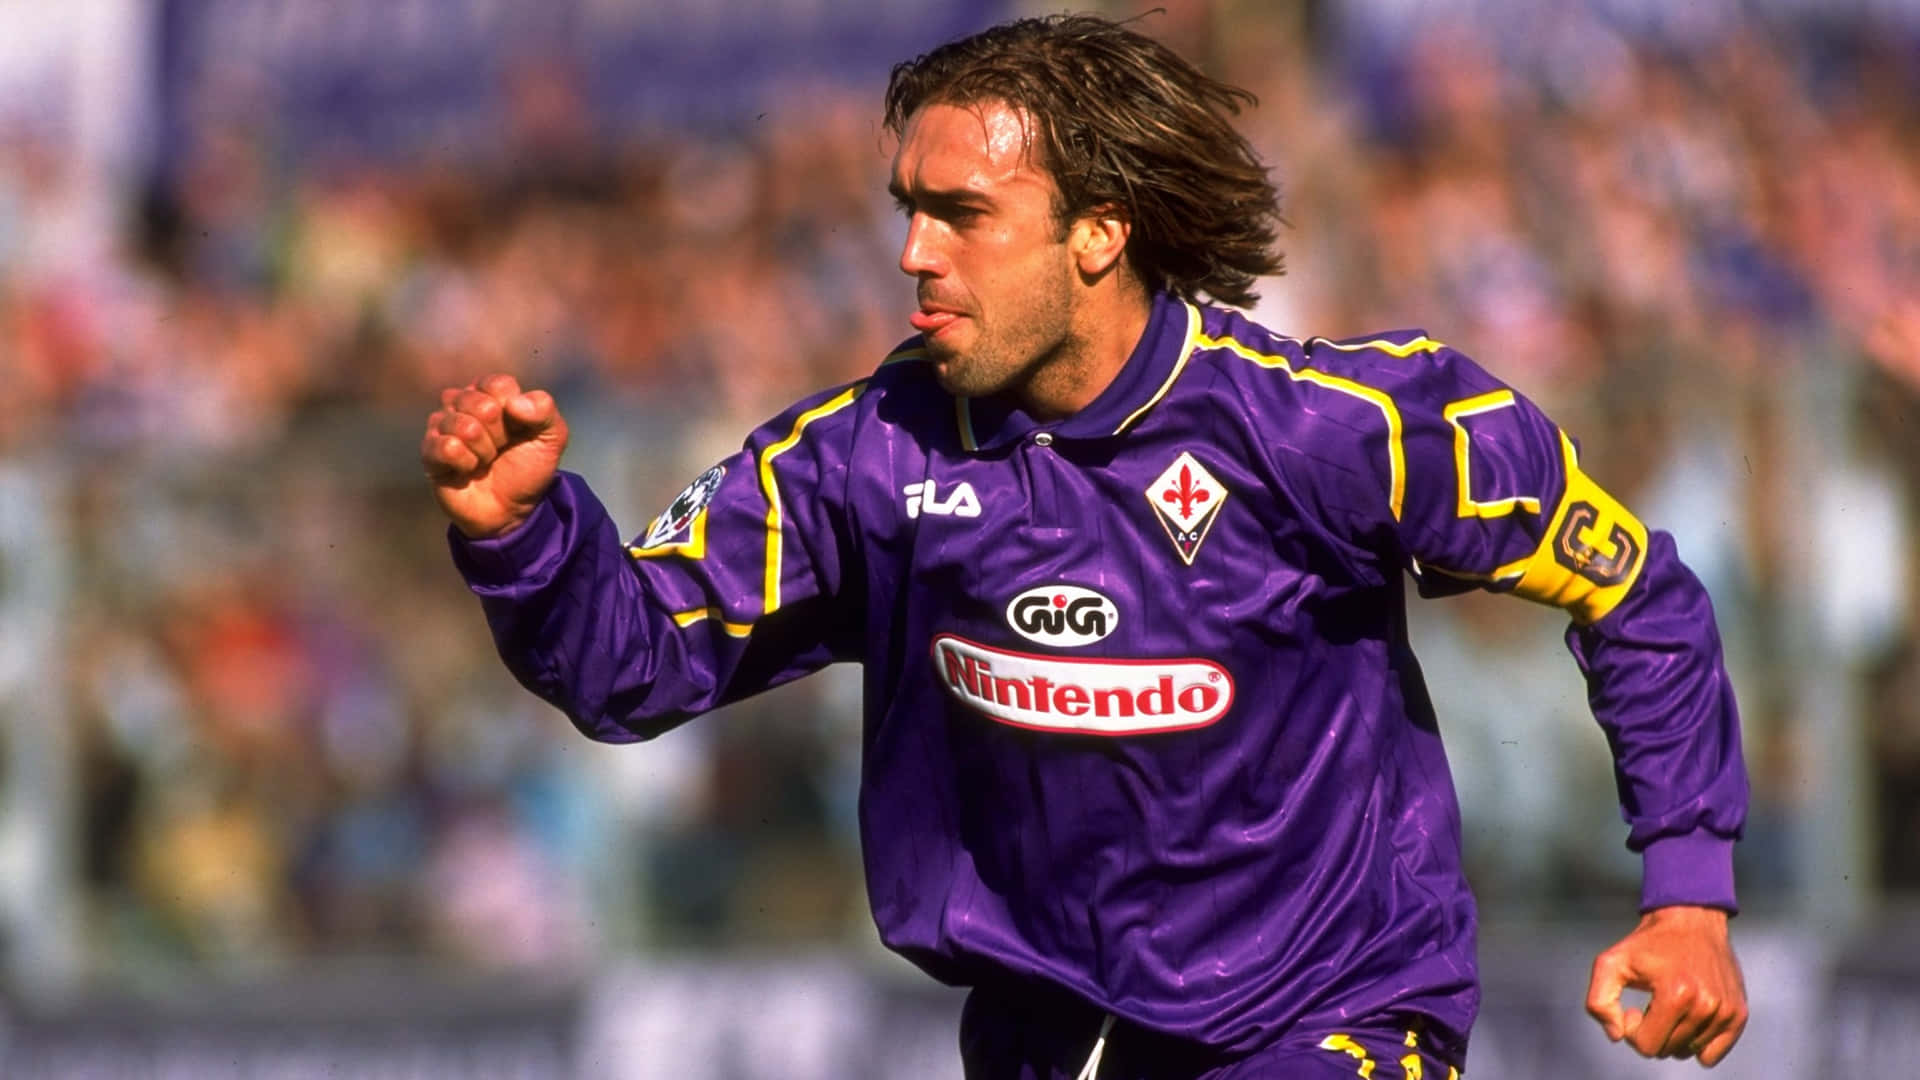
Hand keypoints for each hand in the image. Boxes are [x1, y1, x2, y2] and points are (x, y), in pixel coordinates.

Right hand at [422, 374, 569, 538]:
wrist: (511, 510)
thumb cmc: (528, 469)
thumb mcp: (552, 438)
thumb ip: (544, 410)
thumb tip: (515, 403)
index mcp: (492, 395)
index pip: (497, 384)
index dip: (513, 411)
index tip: (519, 429)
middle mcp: (463, 405)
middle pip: (478, 402)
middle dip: (498, 433)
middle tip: (500, 448)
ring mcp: (443, 427)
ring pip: (461, 424)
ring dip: (483, 450)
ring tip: (485, 461)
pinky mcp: (430, 452)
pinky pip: (445, 446)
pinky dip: (464, 462)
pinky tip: (467, 470)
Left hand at [1586, 905, 1747, 1066]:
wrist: (1691, 919)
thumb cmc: (1650, 942)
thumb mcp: (1611, 963)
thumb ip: (1600, 1002)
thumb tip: (1616, 1035)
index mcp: (1675, 995)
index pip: (1647, 1046)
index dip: (1633, 1030)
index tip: (1635, 1009)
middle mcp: (1706, 1006)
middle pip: (1668, 1050)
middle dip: (1653, 1032)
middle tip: (1653, 1004)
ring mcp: (1726, 1011)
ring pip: (1689, 1051)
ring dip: (1675, 1034)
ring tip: (1672, 1005)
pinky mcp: (1738, 1014)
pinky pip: (1713, 1054)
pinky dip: (1697, 1043)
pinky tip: (1688, 1018)